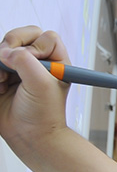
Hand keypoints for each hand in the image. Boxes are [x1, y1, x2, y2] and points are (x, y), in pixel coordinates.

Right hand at [0, 26, 70, 144]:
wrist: (28, 136)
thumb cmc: (43, 115)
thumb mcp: (41, 85)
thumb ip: (26, 62)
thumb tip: (8, 51)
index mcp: (55, 61)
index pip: (44, 36)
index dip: (35, 47)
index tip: (33, 64)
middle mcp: (37, 61)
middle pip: (18, 37)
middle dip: (10, 50)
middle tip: (9, 66)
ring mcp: (18, 67)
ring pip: (2, 48)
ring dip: (0, 64)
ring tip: (5, 82)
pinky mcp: (2, 74)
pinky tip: (0, 87)